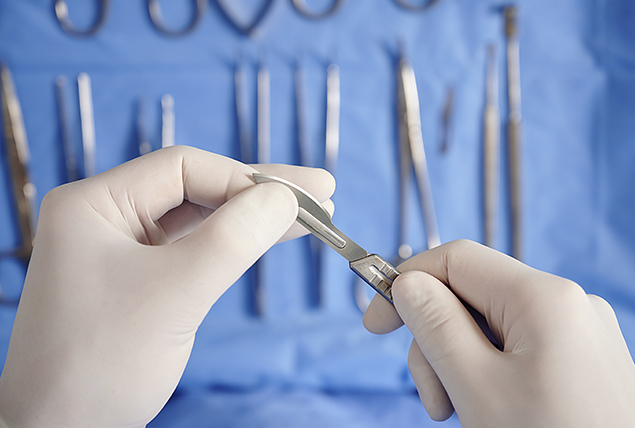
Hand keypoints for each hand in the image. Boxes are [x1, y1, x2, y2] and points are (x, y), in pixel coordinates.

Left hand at [0, 146, 334, 427]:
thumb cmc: (99, 364)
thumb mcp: (174, 293)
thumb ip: (232, 239)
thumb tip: (285, 197)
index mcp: (95, 204)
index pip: (183, 168)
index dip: (246, 178)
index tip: (300, 199)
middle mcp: (107, 217)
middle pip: (196, 188)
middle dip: (259, 192)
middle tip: (322, 192)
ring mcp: (125, 247)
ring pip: (201, 217)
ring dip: (253, 217)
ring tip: (311, 215)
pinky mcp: (142, 277)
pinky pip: (196, 248)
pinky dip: (236, 244)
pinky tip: (271, 237)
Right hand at [364, 240, 634, 426]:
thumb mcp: (477, 386)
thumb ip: (435, 325)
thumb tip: (407, 283)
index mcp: (543, 297)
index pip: (455, 258)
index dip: (406, 283)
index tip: (375, 325)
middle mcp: (566, 303)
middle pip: (471, 297)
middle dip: (437, 343)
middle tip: (433, 400)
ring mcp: (578, 331)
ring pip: (490, 327)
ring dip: (460, 365)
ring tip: (461, 413)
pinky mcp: (582, 357)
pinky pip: (518, 348)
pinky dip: (490, 374)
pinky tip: (491, 410)